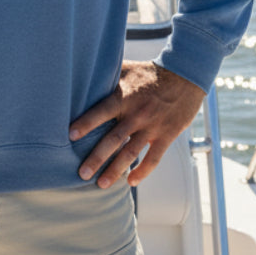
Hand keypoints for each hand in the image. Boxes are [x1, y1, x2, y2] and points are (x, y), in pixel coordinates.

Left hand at [69, 61, 204, 187]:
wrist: (184, 76)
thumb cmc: (149, 73)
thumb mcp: (127, 69)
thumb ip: (107, 75)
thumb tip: (81, 74)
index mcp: (124, 97)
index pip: (101, 111)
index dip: (86, 123)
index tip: (70, 135)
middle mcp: (137, 114)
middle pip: (113, 139)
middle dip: (96, 158)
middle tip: (82, 173)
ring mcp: (152, 126)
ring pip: (131, 152)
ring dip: (115, 170)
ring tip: (101, 184)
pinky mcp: (166, 135)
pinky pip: (154, 158)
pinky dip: (143, 172)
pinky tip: (131, 182)